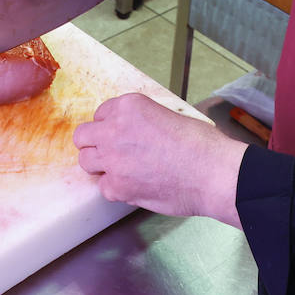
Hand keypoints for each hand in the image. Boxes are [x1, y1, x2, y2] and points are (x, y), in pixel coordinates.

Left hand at [73, 92, 248, 226]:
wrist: (212, 172)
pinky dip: (115, 188)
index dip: (110, 126)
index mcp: (128, 106)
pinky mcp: (117, 186)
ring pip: (85, 161)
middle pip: (83, 136)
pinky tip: (134, 185)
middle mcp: (114, 129)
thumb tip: (134, 134)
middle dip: (94, 143)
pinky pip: (103, 187)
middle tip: (111, 152)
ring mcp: (112, 159)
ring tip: (121, 169)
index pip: (101, 114)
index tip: (121, 134)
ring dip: (100, 164)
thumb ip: (141, 122)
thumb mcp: (168, 115)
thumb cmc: (201, 144)